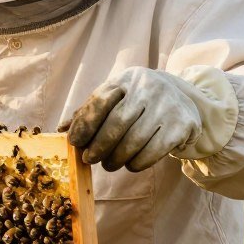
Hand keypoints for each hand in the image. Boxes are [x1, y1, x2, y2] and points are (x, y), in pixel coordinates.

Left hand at [60, 67, 204, 172]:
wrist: (182, 102)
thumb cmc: (137, 104)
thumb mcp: (115, 101)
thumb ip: (89, 113)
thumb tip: (61, 129)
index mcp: (127, 79)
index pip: (101, 101)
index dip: (84, 124)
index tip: (75, 142)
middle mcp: (149, 87)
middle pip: (117, 123)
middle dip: (99, 146)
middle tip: (90, 159)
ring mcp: (168, 104)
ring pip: (135, 140)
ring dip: (117, 158)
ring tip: (110, 164)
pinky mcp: (182, 124)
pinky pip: (153, 151)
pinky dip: (137, 163)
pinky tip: (131, 164)